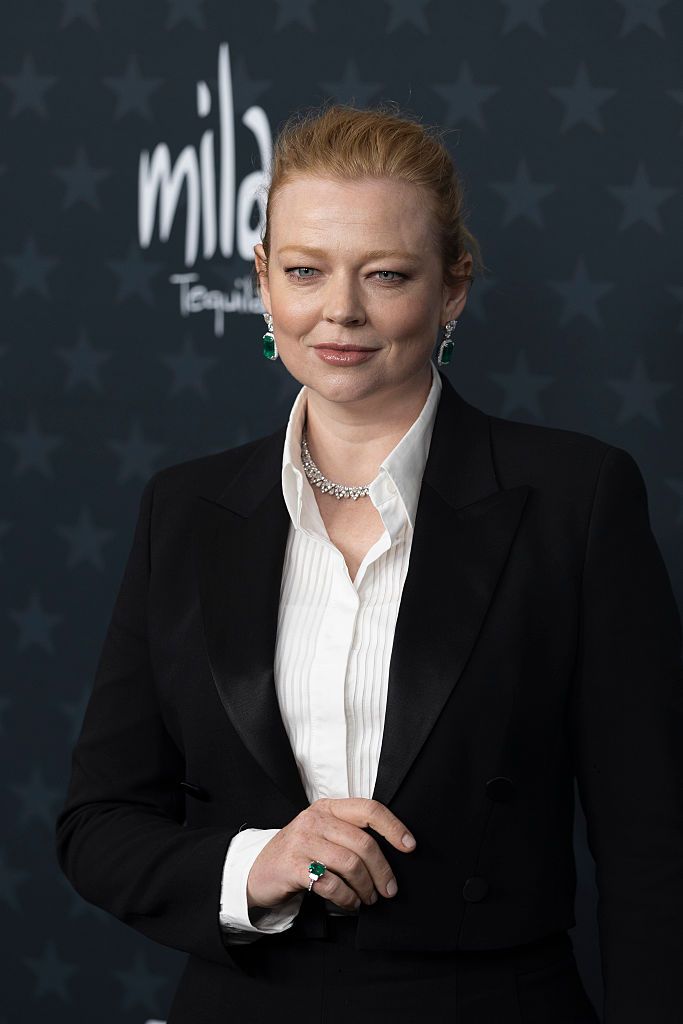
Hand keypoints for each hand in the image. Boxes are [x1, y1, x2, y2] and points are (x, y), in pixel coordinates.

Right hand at [246, 797, 415, 911]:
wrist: (259, 870)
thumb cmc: (300, 852)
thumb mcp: (323, 832)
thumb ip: (349, 834)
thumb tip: (392, 852)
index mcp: (328, 807)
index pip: (369, 809)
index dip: (393, 827)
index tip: (410, 846)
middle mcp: (315, 819)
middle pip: (363, 843)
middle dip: (382, 871)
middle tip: (388, 890)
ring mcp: (302, 841)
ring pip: (350, 864)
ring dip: (366, 887)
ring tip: (368, 899)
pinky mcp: (293, 866)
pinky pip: (331, 884)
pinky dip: (347, 898)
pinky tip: (350, 903)